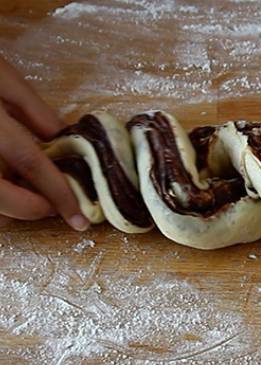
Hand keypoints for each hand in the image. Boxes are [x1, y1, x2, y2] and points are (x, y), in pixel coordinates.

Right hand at [0, 56, 87, 229]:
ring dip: (5, 208)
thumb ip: (32, 110)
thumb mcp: (0, 76)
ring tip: (23, 189)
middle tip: (49, 203)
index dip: (58, 194)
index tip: (79, 219)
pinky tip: (4, 181)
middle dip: (29, 208)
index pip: (29, 162)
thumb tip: (62, 139)